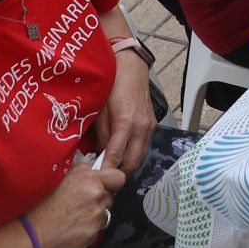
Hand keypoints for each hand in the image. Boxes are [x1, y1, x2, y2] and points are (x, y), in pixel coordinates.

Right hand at [26, 162, 123, 247]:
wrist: (33, 231)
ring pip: (104, 213)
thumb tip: (91, 167)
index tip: (106, 185)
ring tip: (75, 215)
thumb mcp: (61, 177)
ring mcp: (97, 216)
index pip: (118, 178)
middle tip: (83, 203)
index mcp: (90, 180)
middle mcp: (97, 197)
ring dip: (94, 214)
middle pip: (110, 197)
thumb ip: (81, 170)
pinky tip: (73, 226)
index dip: (112, 181)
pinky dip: (88, 228)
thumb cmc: (43, 204)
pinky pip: (97, 228)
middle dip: (100, 199)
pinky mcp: (93, 234)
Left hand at [93, 51, 154, 175]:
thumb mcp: (100, 110)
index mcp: (126, 124)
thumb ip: (102, 134)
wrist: (131, 66)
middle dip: (118, 174)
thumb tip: (99, 154)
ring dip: (127, 167)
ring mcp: (150, 127)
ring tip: (111, 171)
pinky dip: (134, 156)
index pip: (116, 156)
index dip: (105, 171)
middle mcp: (142, 128)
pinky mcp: (152, 125)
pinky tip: (122, 157)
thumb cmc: (112, 84)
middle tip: (103, 180)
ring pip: (140, 158)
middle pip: (132, 163)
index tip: (95, 181)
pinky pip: (144, 148)